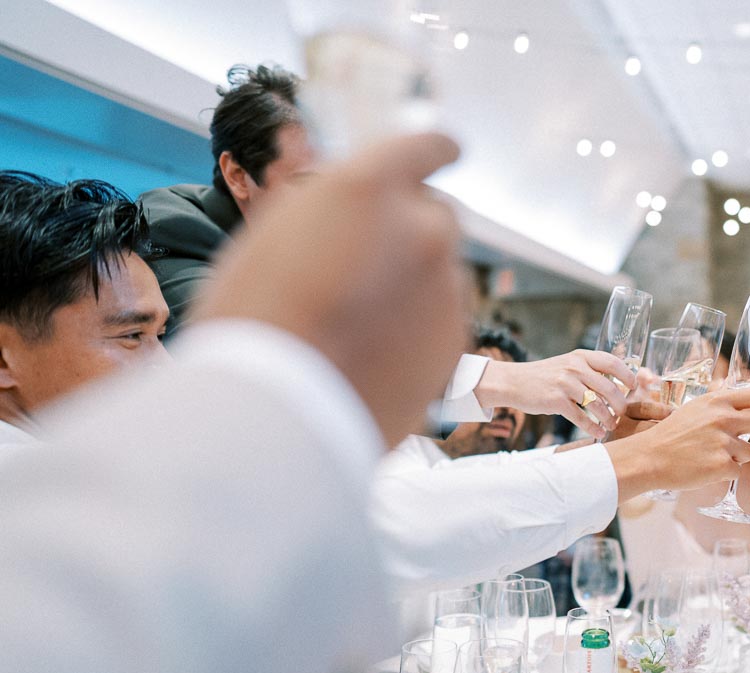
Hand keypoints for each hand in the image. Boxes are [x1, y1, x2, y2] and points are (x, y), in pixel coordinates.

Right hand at [197, 133, 464, 446]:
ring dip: (414, 282)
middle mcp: (421, 228)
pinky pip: (442, 318)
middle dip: (412, 229)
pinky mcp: (456, 339)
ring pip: (442, 270)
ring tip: (356, 322)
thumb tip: (348, 205)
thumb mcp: (272, 236)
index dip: (437, 149)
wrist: (278, 410)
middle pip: (437, 214)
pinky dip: (419, 327)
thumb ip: (326, 210)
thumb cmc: (253, 321)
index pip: (427, 145)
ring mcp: (446, 286)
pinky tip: (372, 353)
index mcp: (370, 187)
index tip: (447, 150)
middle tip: (371, 262)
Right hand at [475, 349, 635, 439]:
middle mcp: (575, 367)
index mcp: (581, 356)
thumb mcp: (567, 364)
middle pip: (609, 387)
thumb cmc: (545, 376)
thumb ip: (588, 369)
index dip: (628, 376)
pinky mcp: (556, 401)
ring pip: (597, 405)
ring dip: (608, 418)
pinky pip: (581, 418)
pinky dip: (592, 427)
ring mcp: (565, 384)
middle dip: (621, 404)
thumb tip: (616, 382)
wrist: (514, 382)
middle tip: (623, 413)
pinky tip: (598, 433)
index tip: (634, 387)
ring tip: (611, 425)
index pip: (613, 363)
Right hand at [605, 387, 749, 498]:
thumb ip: (723, 406)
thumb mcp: (696, 409)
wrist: (648, 458)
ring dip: (739, 457)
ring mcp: (724, 442)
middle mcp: (724, 418)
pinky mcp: (722, 465)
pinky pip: (738, 470)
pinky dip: (726, 472)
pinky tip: (706, 468)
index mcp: (718, 401)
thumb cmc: (671, 435)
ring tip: (712, 456)